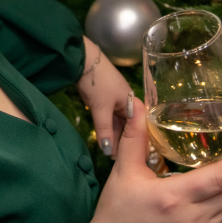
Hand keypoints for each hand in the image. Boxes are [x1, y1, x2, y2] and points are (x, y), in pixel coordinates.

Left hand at [76, 37, 132, 158]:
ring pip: (118, 123)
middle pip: (128, 127)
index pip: (138, 128)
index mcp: (133, 103)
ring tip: (111, 154)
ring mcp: (116, 101)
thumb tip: (108, 152)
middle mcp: (128, 103)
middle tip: (119, 161)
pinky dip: (108, 128)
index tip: (132, 159)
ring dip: (114, 136)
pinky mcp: (106, 101)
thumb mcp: (101, 109)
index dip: (136, 143)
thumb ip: (105, 131)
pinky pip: (110, 119)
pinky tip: (105, 139)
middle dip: (123, 142)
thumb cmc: (98, 84)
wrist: (83, 62)